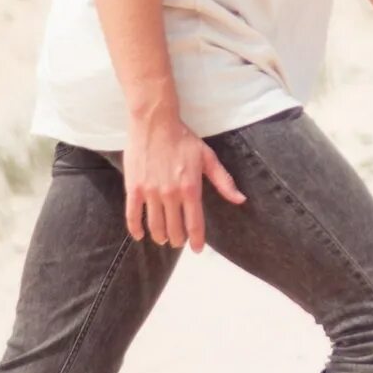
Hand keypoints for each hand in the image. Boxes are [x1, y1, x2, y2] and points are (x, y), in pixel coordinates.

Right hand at [124, 112, 244, 250]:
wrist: (154, 123)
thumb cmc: (183, 138)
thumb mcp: (208, 158)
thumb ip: (224, 181)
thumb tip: (240, 200)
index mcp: (191, 188)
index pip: (195, 224)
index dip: (196, 241)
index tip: (197, 249)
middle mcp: (171, 194)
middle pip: (174, 229)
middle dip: (178, 240)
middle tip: (179, 241)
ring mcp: (151, 192)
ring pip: (155, 226)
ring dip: (160, 236)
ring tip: (163, 238)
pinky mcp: (134, 188)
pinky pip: (133, 215)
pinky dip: (136, 229)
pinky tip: (140, 234)